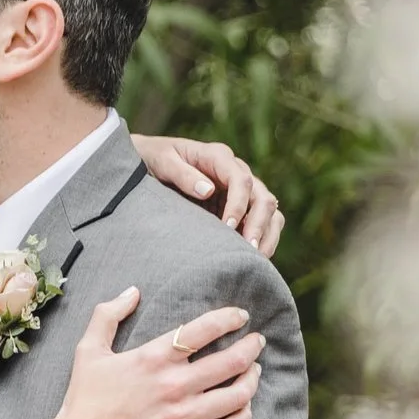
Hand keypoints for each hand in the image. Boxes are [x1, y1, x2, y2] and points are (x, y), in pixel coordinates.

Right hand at [49, 291, 262, 418]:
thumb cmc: (83, 402)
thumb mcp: (87, 351)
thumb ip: (108, 315)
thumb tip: (132, 291)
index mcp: (153, 358)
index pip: (204, 329)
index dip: (229, 318)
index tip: (241, 316)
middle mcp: (174, 385)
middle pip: (231, 361)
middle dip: (251, 347)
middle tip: (257, 342)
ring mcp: (183, 417)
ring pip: (237, 395)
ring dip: (252, 379)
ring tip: (255, 371)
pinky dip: (244, 415)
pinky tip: (244, 407)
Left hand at [131, 135, 283, 256]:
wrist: (148, 161)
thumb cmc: (154, 159)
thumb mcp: (163, 161)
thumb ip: (182, 174)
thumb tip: (207, 190)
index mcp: (218, 157)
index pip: (241, 179)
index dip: (239, 204)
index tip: (228, 227)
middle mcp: (236, 171)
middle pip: (263, 197)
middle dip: (259, 224)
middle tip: (248, 250)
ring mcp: (241, 190)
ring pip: (270, 211)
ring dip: (267, 235)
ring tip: (256, 260)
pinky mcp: (240, 206)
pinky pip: (263, 222)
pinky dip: (264, 239)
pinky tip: (253, 259)